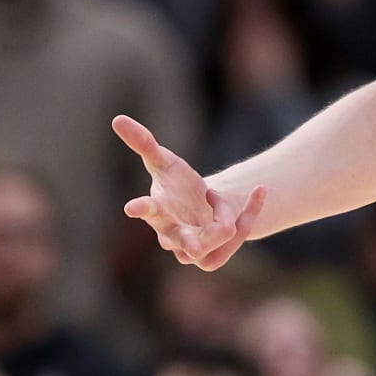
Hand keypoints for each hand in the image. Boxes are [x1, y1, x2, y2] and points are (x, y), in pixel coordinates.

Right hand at [113, 115, 265, 270]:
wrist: (202, 207)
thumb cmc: (175, 183)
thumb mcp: (164, 161)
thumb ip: (143, 142)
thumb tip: (117, 119)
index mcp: (158, 209)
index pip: (147, 210)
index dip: (141, 208)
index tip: (131, 207)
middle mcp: (172, 234)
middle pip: (178, 242)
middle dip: (188, 243)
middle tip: (194, 247)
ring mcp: (192, 248)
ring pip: (215, 238)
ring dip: (225, 216)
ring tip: (217, 193)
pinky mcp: (213, 255)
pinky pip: (237, 234)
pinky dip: (251, 212)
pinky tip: (259, 190)